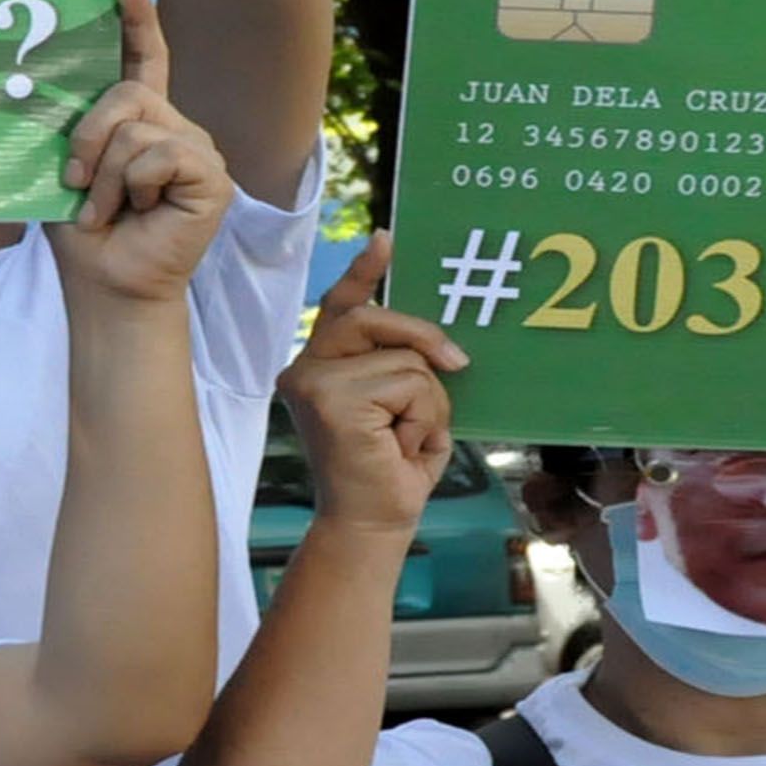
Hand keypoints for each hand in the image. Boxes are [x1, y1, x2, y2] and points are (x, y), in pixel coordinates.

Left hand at [42, 0, 232, 300]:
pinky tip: (139, 215)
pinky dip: (134, 188)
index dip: (138, 21)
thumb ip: (74, 124)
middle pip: (127, 93)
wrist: (105, 283)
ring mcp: (199, 149)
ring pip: (139, 127)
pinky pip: (161, 155)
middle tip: (77, 182)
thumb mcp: (68, 165)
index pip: (145, 59)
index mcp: (142, 120)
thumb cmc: (83, 229)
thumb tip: (39, 78)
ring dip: (108, 176)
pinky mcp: (213, 176)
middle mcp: (176, 126)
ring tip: (107, 211)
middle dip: (89, 136)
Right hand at [277, 236, 466, 535]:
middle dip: (424, 340)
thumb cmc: (389, 473)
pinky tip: (400, 447)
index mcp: (320, 368)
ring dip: (426, 402)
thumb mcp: (403, 408)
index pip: (341, 308)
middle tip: (459, 363)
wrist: (371, 526)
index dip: (363, 272)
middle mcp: (306, 368)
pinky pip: (407, 383)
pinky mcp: (329, 398)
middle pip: (374, 318)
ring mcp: (313, 381)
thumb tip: (441, 347)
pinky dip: (421, 417)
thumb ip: (405, 369)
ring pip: (404, 359)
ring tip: (407, 440)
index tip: (386, 239)